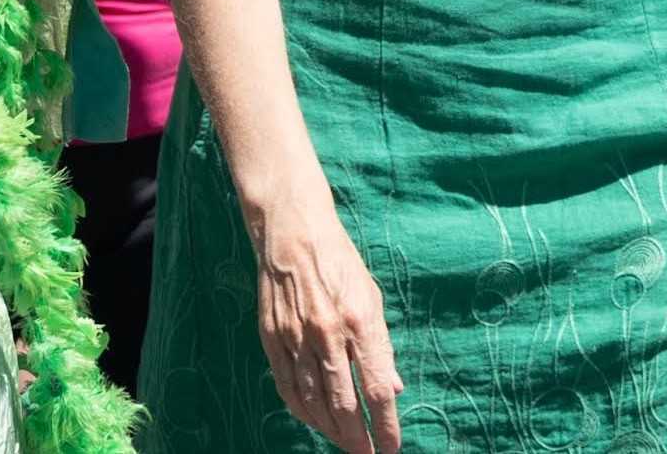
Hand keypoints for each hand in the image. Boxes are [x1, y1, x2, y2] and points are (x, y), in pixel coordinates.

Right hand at [249, 194, 402, 453]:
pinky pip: (288, 388)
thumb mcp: (372, 298)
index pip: (377, 389)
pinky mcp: (272, 339)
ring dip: (332, 430)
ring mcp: (296, 338)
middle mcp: (328, 334)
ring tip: (346, 443)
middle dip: (359, 438)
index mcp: (360, 322)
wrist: (293, 234)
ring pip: (314, 403)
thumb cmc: (340, 264)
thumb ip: (382, 346)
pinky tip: (315, 422)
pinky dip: (303, 412)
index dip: (386, 425)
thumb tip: (394, 388)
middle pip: (345, 404)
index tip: (392, 448)